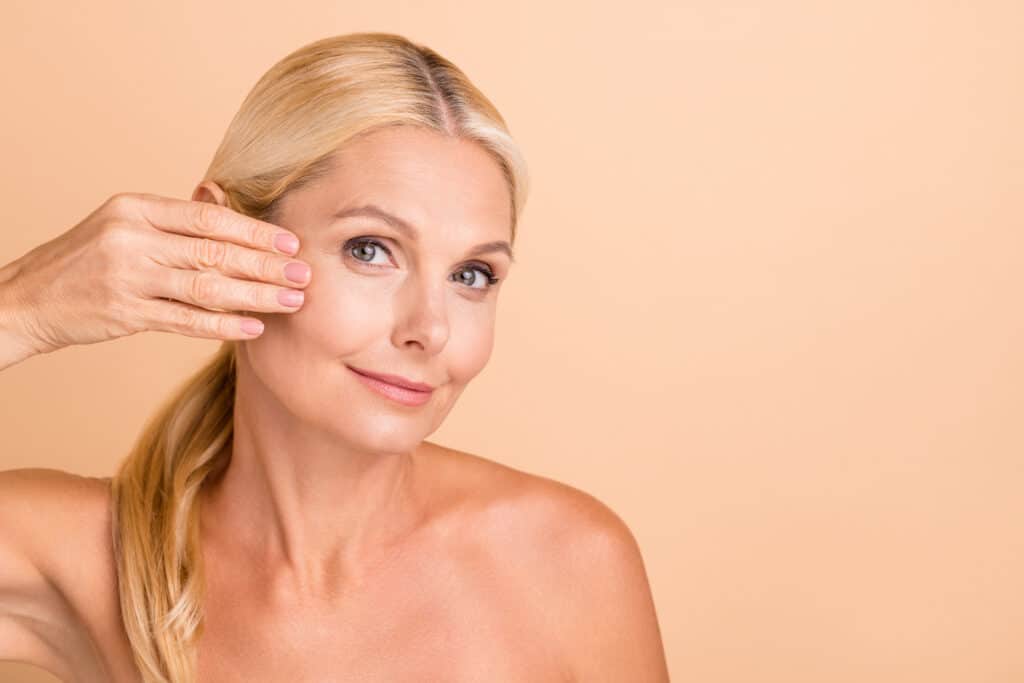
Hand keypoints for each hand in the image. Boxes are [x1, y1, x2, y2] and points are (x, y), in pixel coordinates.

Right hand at [2, 191, 310, 354]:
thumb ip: (173, 225)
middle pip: (214, 251)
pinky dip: (223, 325)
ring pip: (206, 287)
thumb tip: (236, 221)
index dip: (255, 231)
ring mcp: (128, 278)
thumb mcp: (122, 226)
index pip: (208, 218)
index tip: (289, 243)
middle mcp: (131, 239)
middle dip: (266, 264)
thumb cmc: (86, 260)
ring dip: (255, 295)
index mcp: (135, 208)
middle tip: (303, 274)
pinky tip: (254, 327)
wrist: (27, 299)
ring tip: (291, 302)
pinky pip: (186, 321)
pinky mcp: (125, 314)